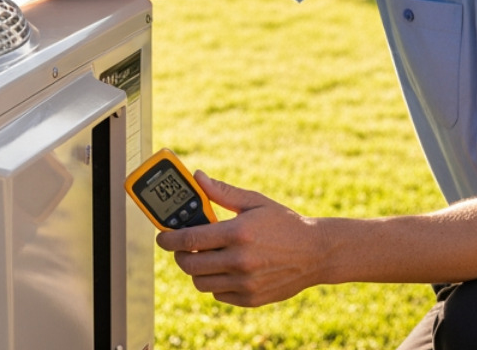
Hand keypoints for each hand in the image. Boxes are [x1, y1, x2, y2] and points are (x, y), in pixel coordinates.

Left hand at [156, 172, 328, 307]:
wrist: (315, 252)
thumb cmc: (283, 223)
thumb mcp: (254, 201)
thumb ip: (222, 191)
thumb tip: (197, 177)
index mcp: (238, 232)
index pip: (189, 239)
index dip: (168, 239)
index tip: (162, 236)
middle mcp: (239, 260)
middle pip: (190, 264)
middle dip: (179, 255)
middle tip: (182, 247)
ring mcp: (245, 282)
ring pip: (201, 282)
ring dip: (196, 270)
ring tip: (205, 257)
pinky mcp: (250, 298)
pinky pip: (218, 294)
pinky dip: (215, 283)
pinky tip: (226, 269)